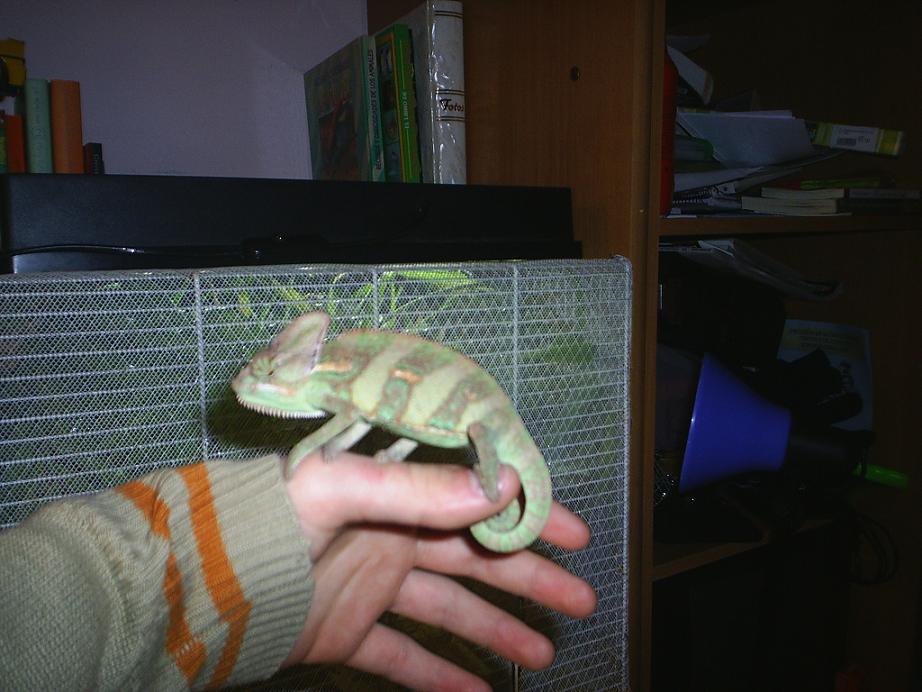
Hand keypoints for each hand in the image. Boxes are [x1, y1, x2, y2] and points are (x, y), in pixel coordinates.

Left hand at [283, 450, 596, 690]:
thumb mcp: (338, 488)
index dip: (527, 514)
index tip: (576, 534)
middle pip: (476, 558)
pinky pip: (403, 656)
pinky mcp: (349, 632)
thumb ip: (417, 488)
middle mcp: (390, 535)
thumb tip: (501, 483)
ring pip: (450, 609)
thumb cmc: (267, 519)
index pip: (476, 499)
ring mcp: (371, 587)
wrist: (197, 581)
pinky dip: (439, 675)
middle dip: (529, 577)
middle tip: (582, 599)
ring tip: (544, 655)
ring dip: (497, 629)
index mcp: (392, 492)